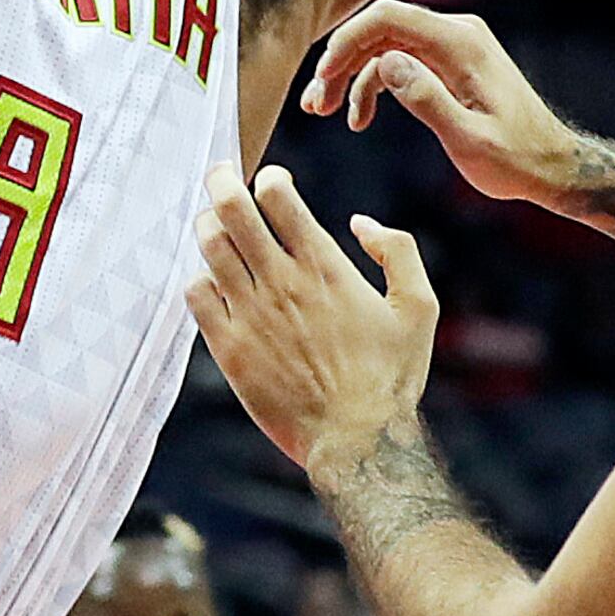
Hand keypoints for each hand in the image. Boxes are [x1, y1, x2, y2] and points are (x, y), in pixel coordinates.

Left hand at [186, 163, 436, 478]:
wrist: (357, 442)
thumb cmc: (392, 377)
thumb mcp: (419, 307)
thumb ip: (397, 251)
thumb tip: (360, 222)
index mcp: (325, 266)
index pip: (278, 196)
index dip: (269, 178)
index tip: (271, 182)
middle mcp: (281, 282)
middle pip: (232, 209)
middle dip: (221, 180)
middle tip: (219, 173)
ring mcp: (250, 314)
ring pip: (209, 246)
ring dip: (207, 223)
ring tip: (211, 221)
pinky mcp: (229, 348)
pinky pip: (195, 294)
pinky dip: (198, 277)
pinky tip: (209, 280)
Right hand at [303, 1, 584, 210]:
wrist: (551, 164)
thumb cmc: (515, 158)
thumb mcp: (470, 139)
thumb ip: (427, 99)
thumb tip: (385, 64)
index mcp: (460, 45)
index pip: (387, 18)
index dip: (345, 43)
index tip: (323, 80)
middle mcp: (455, 33)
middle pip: (379, 29)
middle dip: (339, 63)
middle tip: (315, 104)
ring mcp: (451, 45)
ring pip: (383, 46)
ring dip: (350, 77)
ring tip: (325, 112)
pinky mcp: (448, 62)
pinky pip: (398, 61)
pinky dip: (373, 85)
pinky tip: (359, 118)